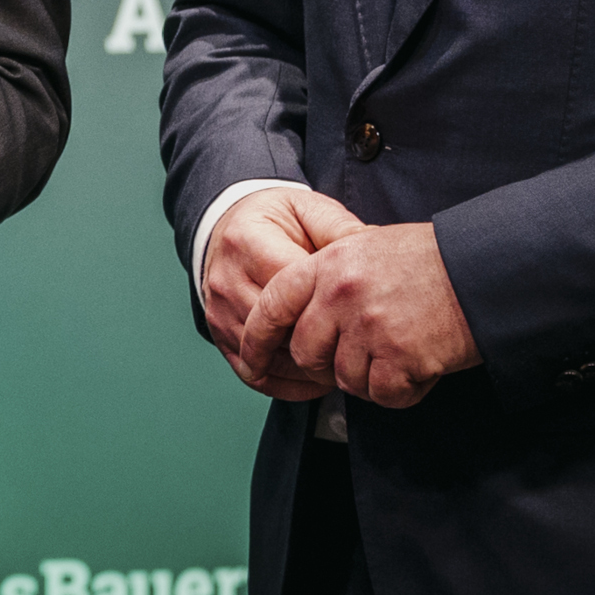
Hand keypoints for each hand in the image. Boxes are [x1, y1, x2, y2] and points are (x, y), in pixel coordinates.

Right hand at [203, 186, 364, 399]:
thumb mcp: (308, 210)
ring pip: (263, 356)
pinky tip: (312, 383)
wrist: (228, 225)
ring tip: (342, 369)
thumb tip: (377, 250)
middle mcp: (226, 278)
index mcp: (248, 242)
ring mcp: (218, 309)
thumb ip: (340, 230)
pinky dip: (283, 384)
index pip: (290, 286)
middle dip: (320, 343)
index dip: (328, 306)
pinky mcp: (217, 332)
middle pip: (277, 327)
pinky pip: (248, 371)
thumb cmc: (274, 220)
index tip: (361, 314)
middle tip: (358, 350)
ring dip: (304, 369)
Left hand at [245, 222, 478, 410]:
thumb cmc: (436, 261)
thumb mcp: (371, 248)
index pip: (272, 305)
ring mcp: (368, 326)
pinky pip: (381, 394)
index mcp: (329, 263)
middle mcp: (341, 294)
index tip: (250, 361)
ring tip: (405, 352)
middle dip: (330, 365)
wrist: (487, 271)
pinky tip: (421, 368)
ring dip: (372, 378)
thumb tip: (311, 313)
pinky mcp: (399, 356)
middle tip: (367, 356)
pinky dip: (402, 391)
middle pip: (306, 353)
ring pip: (344, 379)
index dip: (256, 338)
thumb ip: (334, 276)